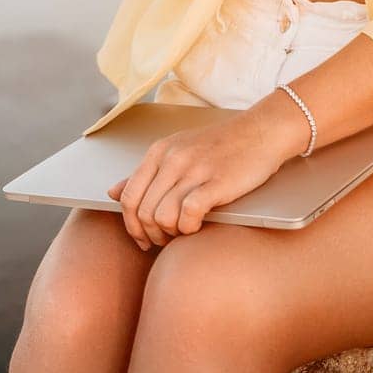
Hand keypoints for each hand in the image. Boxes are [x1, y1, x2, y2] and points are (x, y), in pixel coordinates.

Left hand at [105, 110, 297, 249]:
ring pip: (161, 216)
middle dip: (151, 234)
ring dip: (169, 234)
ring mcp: (194, 170)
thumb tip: (112, 192)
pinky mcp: (216, 182)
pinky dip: (188, 228)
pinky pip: (188, 214)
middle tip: (166, 241)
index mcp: (159, 152)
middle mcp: (172, 159)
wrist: (261, 132)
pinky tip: (197, 227)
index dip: (132, 225)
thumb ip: (145, 173)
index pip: (129, 197)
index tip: (143, 239)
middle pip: (143, 212)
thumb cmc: (220, 146)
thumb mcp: (176, 151)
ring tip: (182, 233)